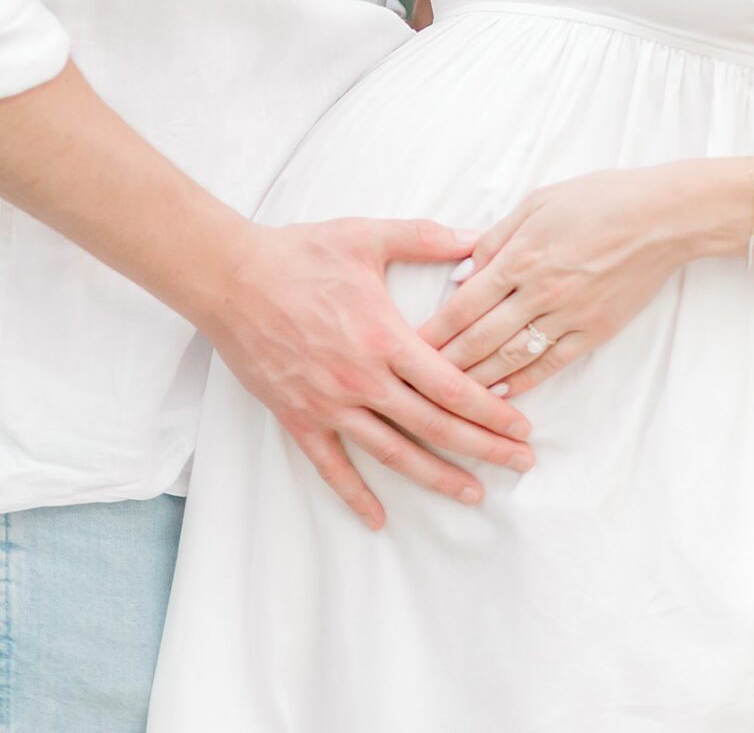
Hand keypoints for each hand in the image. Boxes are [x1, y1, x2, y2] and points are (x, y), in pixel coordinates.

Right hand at [207, 216, 536, 529]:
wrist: (233, 279)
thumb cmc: (300, 254)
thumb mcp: (367, 235)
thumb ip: (426, 238)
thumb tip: (477, 238)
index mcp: (385, 337)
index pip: (451, 384)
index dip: (490, 408)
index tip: (520, 423)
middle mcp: (363, 379)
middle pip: (434, 425)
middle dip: (483, 447)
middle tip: (520, 463)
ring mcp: (330, 404)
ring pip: (394, 452)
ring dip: (437, 477)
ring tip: (474, 494)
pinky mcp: (299, 418)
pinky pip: (331, 466)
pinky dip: (355, 495)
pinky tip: (378, 519)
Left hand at [418, 166, 692, 397]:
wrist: (662, 217)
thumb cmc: (598, 198)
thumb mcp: (539, 201)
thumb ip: (496, 239)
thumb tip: (460, 274)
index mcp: (521, 254)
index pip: (464, 303)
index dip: (433, 328)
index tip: (406, 346)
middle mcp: (539, 290)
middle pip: (480, 337)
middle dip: (443, 362)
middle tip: (412, 382)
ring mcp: (568, 315)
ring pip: (510, 357)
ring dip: (475, 379)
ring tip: (446, 396)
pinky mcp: (593, 332)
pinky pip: (549, 363)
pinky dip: (521, 381)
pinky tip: (499, 393)